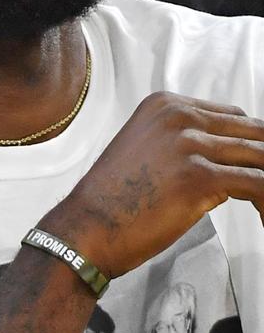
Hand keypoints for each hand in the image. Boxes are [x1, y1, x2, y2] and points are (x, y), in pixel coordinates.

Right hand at [42, 91, 263, 278]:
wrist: (87, 226)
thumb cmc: (114, 199)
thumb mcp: (145, 149)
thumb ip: (183, 142)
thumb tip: (229, 159)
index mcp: (164, 105)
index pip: (234, 117)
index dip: (250, 146)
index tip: (254, 169)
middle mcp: (178, 116)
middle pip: (254, 133)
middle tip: (262, 187)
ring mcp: (190, 144)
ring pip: (262, 157)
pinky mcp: (201, 176)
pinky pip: (260, 184)